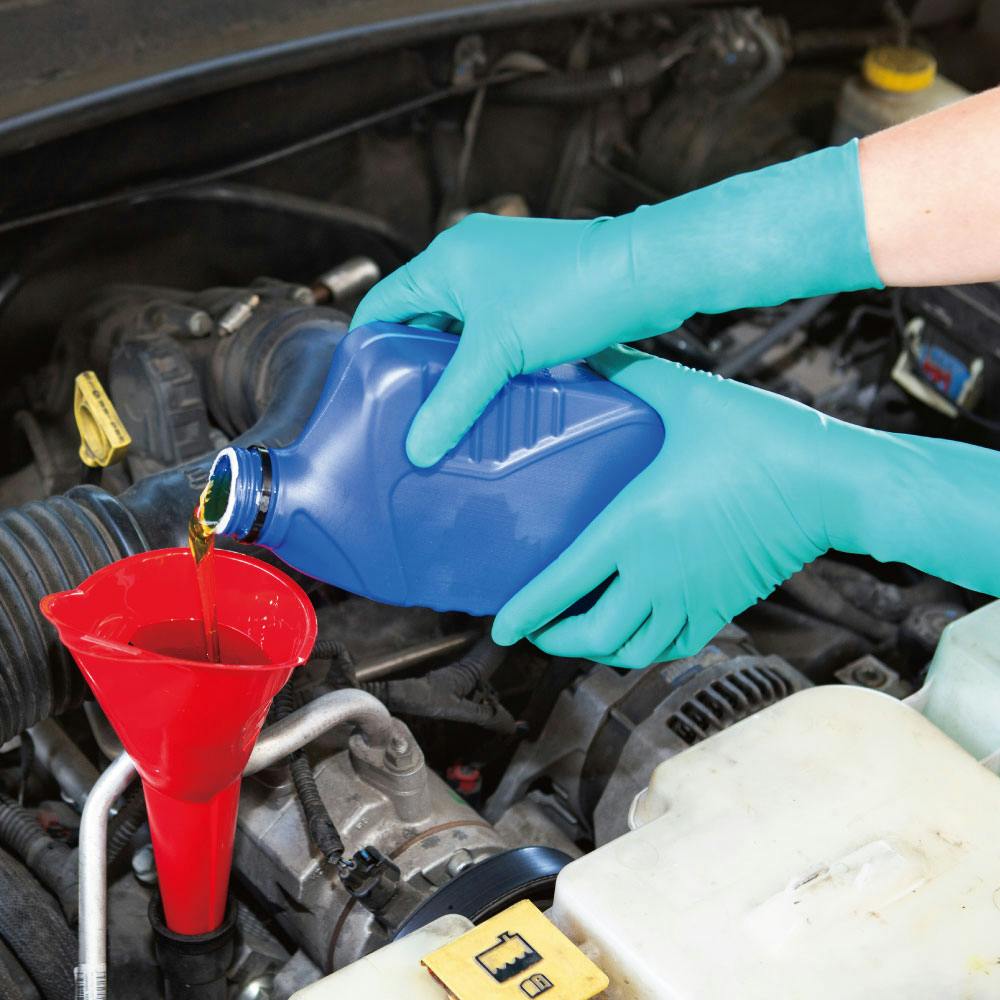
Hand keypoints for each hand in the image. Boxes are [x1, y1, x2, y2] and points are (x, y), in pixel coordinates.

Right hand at [352, 141, 880, 467]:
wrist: (646, 275)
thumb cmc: (575, 290)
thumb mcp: (500, 353)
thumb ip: (454, 401)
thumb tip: (420, 445)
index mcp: (447, 260)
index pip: (383, 304)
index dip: (368, 345)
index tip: (363, 387)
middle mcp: (472, 261)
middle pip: (421, 321)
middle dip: (414, 365)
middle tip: (408, 409)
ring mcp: (507, 276)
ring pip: (462, 330)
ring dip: (456, 367)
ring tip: (450, 410)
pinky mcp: (538, 294)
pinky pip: (497, 333)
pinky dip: (490, 362)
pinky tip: (495, 395)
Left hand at [491, 346, 832, 666]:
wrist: (834, 482)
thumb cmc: (763, 439)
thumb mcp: (687, 396)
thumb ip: (631, 374)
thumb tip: (592, 350)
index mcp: (634, 527)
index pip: (562, 585)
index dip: (526, 612)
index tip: (500, 626)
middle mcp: (657, 573)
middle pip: (593, 636)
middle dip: (554, 639)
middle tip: (535, 627)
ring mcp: (692, 595)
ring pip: (633, 651)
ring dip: (598, 650)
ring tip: (580, 633)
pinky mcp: (725, 604)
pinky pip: (676, 644)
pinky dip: (646, 648)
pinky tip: (638, 630)